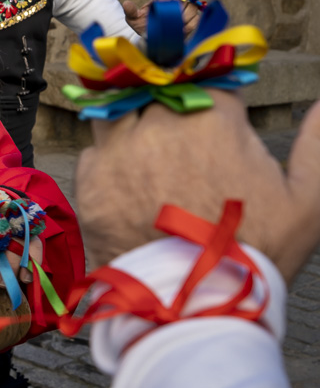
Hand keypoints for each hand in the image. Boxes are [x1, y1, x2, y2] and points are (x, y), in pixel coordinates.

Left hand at [74, 91, 319, 281]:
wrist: (192, 304)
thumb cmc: (254, 253)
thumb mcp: (308, 202)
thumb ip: (318, 147)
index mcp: (213, 117)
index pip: (206, 82)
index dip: (212, 101)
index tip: (214, 123)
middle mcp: (160, 123)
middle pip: (156, 93)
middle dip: (168, 110)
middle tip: (179, 148)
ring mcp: (119, 148)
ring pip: (116, 112)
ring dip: (130, 126)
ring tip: (149, 159)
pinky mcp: (90, 178)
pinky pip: (94, 152)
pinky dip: (108, 163)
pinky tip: (129, 190)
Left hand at [123, 0, 200, 35]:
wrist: (154, 38)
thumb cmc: (144, 26)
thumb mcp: (134, 20)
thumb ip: (131, 11)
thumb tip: (126, 3)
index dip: (164, 2)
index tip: (159, 12)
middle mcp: (176, 1)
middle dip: (177, 9)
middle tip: (170, 20)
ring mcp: (186, 10)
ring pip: (192, 8)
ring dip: (185, 17)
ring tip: (176, 26)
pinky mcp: (193, 20)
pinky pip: (197, 20)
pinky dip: (191, 25)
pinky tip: (182, 31)